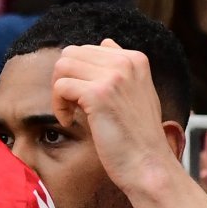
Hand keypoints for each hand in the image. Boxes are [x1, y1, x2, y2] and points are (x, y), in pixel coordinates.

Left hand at [51, 40, 179, 193]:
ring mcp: (113, 77)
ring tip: (69, 113)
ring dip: (59, 92)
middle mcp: (125, 62)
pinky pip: (60, 86)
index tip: (83, 99)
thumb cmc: (138, 136)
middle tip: (71, 106)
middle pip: (71, 54)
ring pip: (63, 66)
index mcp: (135, 59)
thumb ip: (122, 69)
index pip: (88, 49)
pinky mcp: (98, 94)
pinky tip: (69, 122)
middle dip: (64, 79)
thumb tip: (105, 43)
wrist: (148, 165)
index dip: (77, 74)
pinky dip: (58, 106)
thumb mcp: (138, 93)